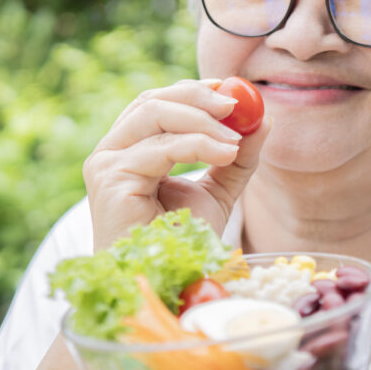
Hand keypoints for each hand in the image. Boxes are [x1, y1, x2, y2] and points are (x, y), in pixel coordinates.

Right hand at [83, 78, 270, 248]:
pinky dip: (199, 144)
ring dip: (203, 121)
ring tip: (237, 140)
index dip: (192, 90)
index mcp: (130, 149)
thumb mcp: (219, 191)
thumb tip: (264, 120)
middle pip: (152, 102)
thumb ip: (238, 157)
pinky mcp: (110, 180)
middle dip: (198, 98)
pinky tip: (227, 153)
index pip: (157, 103)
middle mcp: (111, 151)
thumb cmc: (183, 240)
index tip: (229, 89)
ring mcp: (106, 164)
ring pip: (155, 116)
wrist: (165, 280)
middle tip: (237, 106)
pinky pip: (160, 148)